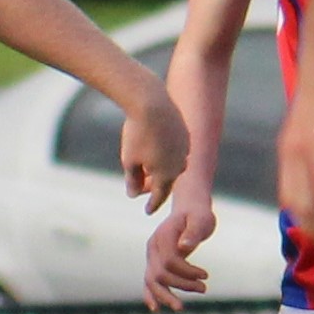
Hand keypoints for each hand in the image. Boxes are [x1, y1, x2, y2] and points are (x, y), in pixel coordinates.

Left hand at [112, 79, 187, 210]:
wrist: (151, 102)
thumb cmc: (137, 133)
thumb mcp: (129, 160)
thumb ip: (133, 180)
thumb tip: (133, 194)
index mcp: (166, 175)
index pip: (160, 196)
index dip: (152, 204)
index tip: (147, 211)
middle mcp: (180, 164)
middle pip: (169, 180)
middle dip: (157, 186)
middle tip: (147, 191)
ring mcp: (185, 148)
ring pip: (175, 165)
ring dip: (165, 169)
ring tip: (153, 170)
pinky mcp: (185, 133)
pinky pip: (177, 150)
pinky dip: (168, 154)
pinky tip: (160, 150)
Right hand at [141, 191, 216, 309]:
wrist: (189, 209)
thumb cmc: (198, 215)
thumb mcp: (201, 220)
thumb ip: (193, 233)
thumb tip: (184, 247)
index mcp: (163, 236)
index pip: (170, 261)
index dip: (187, 272)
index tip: (205, 275)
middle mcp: (153, 247)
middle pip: (159, 274)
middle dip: (181, 286)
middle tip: (204, 289)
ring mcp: (152, 256)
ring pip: (151, 281)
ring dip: (165, 296)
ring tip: (180, 308)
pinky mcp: (155, 262)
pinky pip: (149, 281)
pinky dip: (151, 295)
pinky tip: (156, 309)